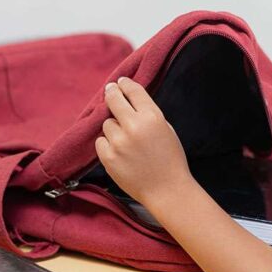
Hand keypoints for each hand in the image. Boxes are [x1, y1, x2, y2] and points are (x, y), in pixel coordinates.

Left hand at [95, 77, 193, 205]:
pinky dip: (108, 144)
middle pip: (114, 99)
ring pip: (107, 123)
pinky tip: (120, 152)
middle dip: (111, 93)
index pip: (133, 91)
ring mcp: (119, 142)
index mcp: (152, 117)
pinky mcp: (108, 157)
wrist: (167, 190)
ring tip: (126, 141)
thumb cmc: (170, 160)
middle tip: (110, 90)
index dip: (125, 84)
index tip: (120, 82)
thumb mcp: (167, 130)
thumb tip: (130, 102)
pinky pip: (101, 141)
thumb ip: (148, 115)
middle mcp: (134, 126)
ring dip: (114, 128)